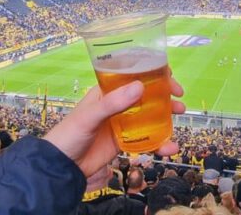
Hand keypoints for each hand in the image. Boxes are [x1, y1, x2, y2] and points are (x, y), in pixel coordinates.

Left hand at [45, 72, 184, 178]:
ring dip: (167, 116)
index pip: (133, 75)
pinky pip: (147, 140)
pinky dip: (160, 143)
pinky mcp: (125, 142)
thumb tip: (140, 87)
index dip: (153, 74)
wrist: (61, 166)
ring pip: (150, 116)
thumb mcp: (90, 116)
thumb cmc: (69, 134)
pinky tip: (170, 148)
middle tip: (179, 99)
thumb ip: (113, 103)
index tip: (170, 77)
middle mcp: (118, 104)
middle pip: (147, 95)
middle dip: (165, 95)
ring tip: (179, 117)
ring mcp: (123, 123)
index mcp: (108, 91)